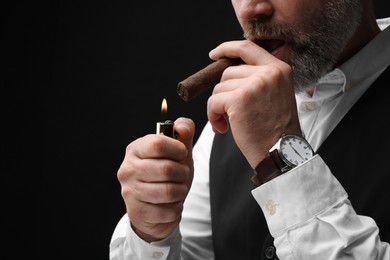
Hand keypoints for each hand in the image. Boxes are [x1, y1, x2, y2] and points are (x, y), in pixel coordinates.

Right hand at [117, 117, 194, 241]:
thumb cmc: (167, 175)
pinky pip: (167, 211)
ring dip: (181, 191)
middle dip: (182, 173)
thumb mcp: (177, 152)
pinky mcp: (136, 211)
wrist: (155, 206)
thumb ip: (183, 133)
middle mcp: (128, 169)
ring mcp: (129, 191)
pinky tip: (171, 204)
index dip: (177, 149)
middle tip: (182, 175)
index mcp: (136, 149)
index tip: (182, 154)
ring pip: (168, 191)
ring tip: (178, 189)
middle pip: (166, 169)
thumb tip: (184, 128)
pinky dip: (176, 208)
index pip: (157, 144)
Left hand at [207, 40, 301, 167]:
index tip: (214, 54)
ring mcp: (254, 84)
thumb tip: (231, 73)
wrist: (282, 152)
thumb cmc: (276, 130)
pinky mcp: (239, 99)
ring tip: (229, 124)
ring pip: (219, 88)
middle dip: (224, 93)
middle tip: (229, 113)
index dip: (227, 48)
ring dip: (218, 107)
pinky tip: (223, 128)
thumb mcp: (276, 94)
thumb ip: (259, 79)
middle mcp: (268, 73)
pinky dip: (212, 116)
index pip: (248, 47)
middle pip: (229, 72)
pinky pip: (213, 102)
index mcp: (279, 69)